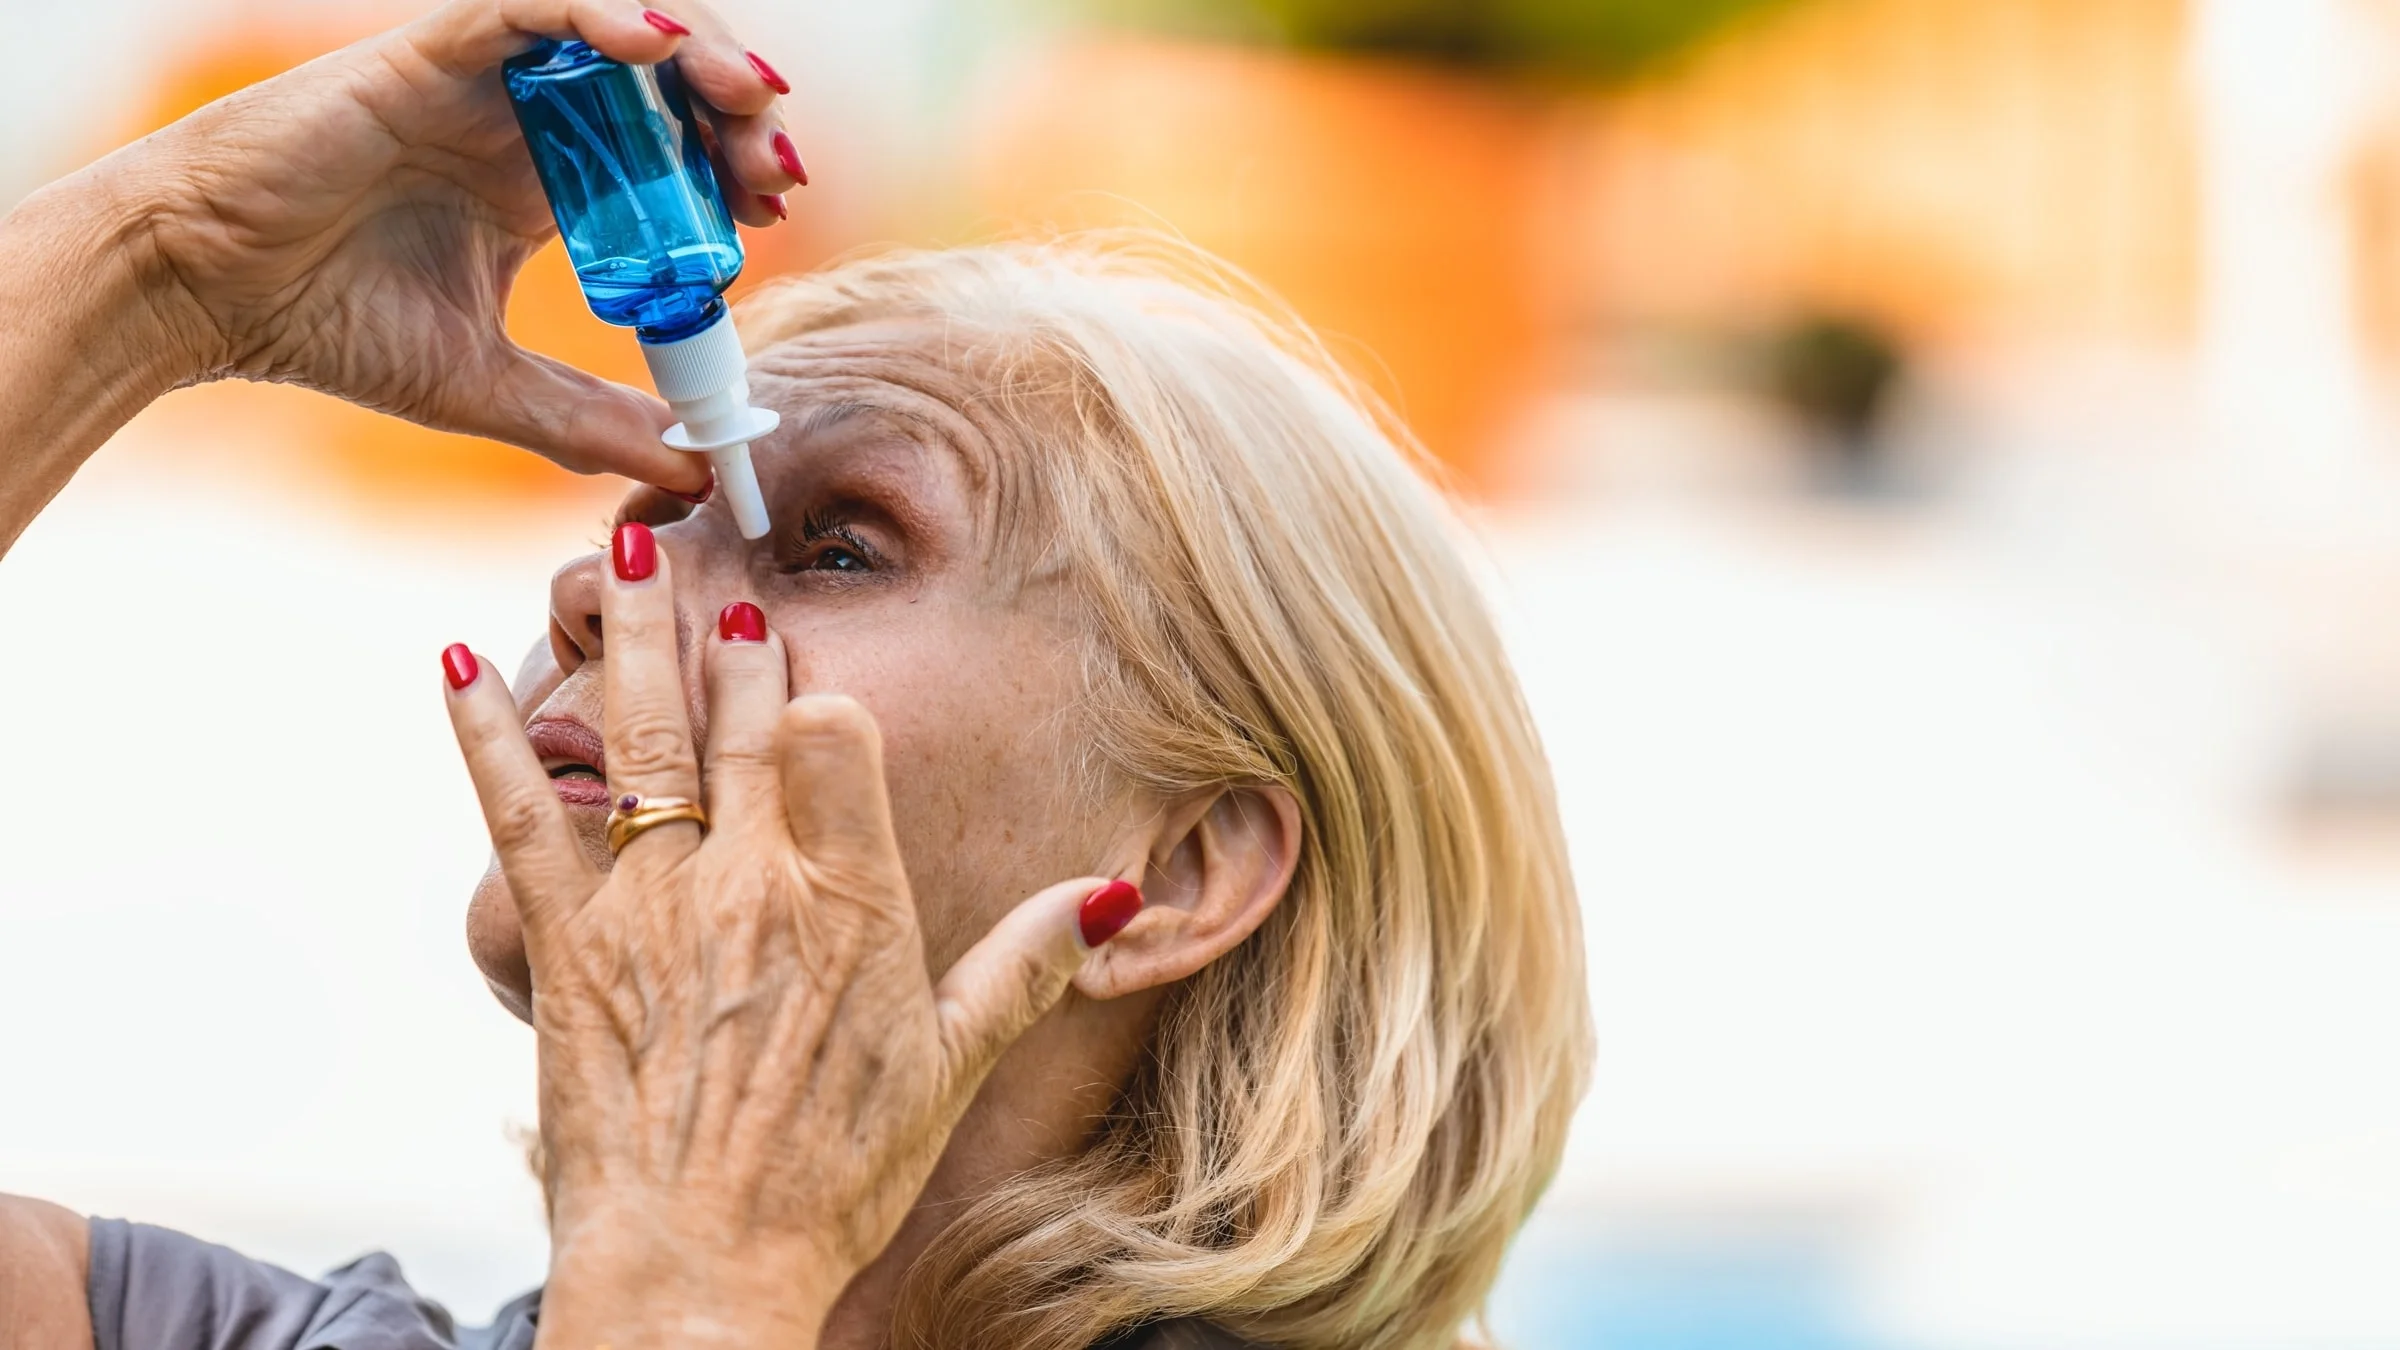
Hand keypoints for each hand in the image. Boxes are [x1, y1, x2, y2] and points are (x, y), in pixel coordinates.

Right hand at [117, 0, 804, 491]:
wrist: (207, 293)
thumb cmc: (327, 325)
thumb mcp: (493, 391)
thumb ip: (595, 425)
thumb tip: (699, 472)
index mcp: (548, 183)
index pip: (671, 149)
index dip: (732, 162)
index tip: (772, 207)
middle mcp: (526, 118)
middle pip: (665, 80)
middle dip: (736, 105)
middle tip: (776, 160)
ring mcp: (483, 77)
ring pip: (616, 23)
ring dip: (695, 49)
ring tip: (743, 97)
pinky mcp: (432, 49)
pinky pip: (529, 3)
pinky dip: (599, 11)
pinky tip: (655, 45)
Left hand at [439, 526, 1142, 1345]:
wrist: (700, 1268)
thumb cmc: (831, 1177)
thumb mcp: (948, 1067)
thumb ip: (1023, 965)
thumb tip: (1105, 898)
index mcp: (850, 901)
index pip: (832, 734)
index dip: (814, 688)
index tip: (798, 653)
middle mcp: (749, 883)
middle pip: (737, 718)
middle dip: (726, 633)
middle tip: (711, 565)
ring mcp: (649, 907)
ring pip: (636, 738)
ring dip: (624, 638)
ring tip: (616, 555)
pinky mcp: (566, 945)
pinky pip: (521, 817)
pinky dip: (486, 738)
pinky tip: (460, 668)